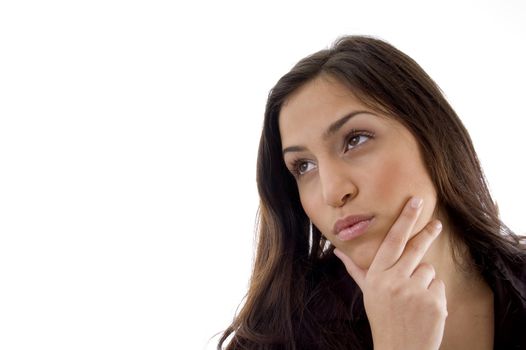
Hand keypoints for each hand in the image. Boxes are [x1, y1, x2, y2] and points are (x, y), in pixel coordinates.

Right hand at [334, 197, 446, 349]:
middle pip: (415, 248)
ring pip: (428, 270)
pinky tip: (425, 310)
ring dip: (425, 281)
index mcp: (377, 275)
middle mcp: (394, 281)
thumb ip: (356, 269)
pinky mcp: (434, 302)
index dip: (405, 220)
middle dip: (427, 233)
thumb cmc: (383, 317)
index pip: (392, 241)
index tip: (415, 203)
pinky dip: (435, 295)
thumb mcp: (367, 292)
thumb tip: (338, 251)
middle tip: (436, 222)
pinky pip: (439, 286)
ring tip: (414, 300)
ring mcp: (415, 291)